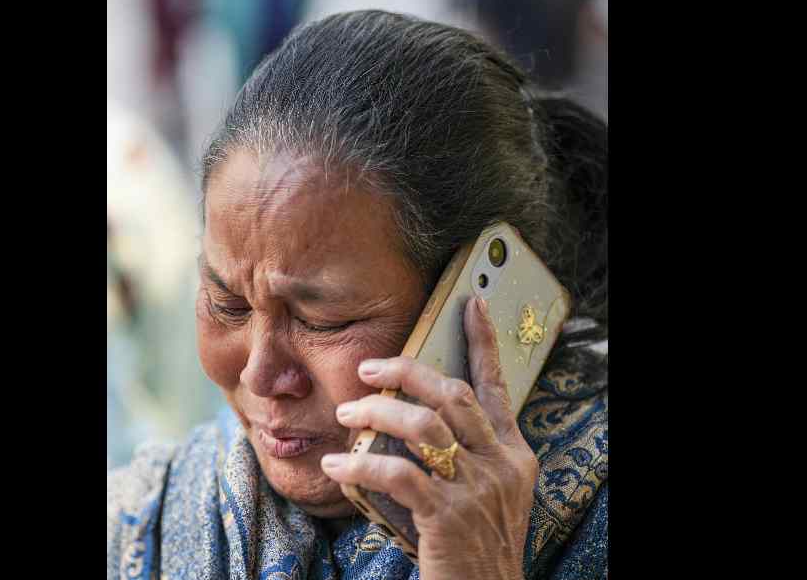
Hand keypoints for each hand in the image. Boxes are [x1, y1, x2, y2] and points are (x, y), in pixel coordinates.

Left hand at [321, 297, 538, 579]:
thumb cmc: (475, 546)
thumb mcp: (487, 495)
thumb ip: (465, 456)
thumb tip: (412, 415)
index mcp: (513, 456)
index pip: (496, 388)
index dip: (483, 343)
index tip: (472, 304)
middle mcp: (501, 466)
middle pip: (452, 395)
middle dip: (406, 372)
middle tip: (367, 369)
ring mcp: (478, 491)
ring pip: (423, 426)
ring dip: (378, 411)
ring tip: (346, 411)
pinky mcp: (449, 518)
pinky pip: (399, 473)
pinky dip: (362, 463)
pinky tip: (337, 463)